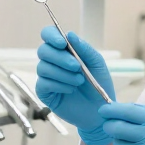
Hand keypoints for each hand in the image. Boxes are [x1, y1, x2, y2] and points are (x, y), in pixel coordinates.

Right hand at [36, 27, 114, 144]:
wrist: (100, 111)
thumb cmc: (99, 84)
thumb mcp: (97, 64)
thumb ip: (84, 49)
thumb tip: (69, 34)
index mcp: (64, 51)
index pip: (49, 35)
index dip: (52, 36)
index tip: (62, 42)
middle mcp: (53, 61)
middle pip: (43, 50)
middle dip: (60, 58)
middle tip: (77, 67)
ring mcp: (47, 77)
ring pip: (43, 67)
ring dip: (63, 74)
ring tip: (79, 81)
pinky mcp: (44, 92)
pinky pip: (43, 83)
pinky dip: (59, 85)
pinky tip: (70, 90)